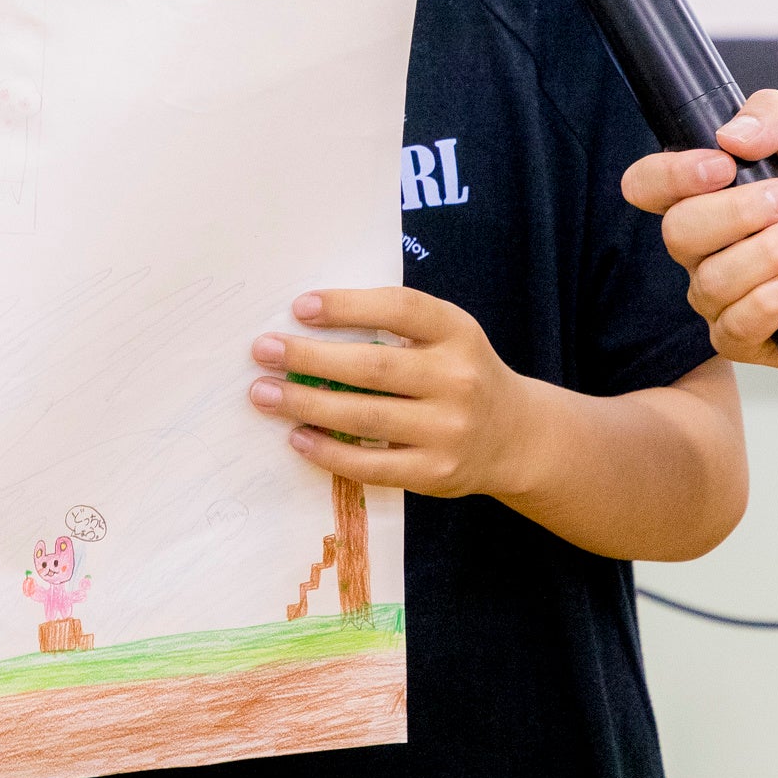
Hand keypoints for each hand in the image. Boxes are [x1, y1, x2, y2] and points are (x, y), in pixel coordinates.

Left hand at [248, 288, 540, 499]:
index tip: (300, 307)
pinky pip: (370, 463)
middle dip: (309, 357)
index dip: (348, 306)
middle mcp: (457, 379)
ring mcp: (448, 429)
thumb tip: (309, 322)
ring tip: (264, 393)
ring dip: (306, 403)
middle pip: (373, 367)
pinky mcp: (434, 472)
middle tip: (263, 350)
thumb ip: (395, 326)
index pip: (400, 309)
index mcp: (457, 332)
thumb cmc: (461, 373)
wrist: (514, 435)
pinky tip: (297, 436)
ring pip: (365, 416)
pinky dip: (328, 450)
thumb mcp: (447, 336)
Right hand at [619, 89, 777, 373]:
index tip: (722, 165)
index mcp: (709, 193)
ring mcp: (721, 294)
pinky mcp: (744, 338)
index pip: (647, 184)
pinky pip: (733, 324)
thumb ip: (774, 117)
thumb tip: (728, 133)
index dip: (672, 175)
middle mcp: (705, 245)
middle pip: (678, 232)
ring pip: (710, 280)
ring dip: (770, 252)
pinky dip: (773, 299)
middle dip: (740, 212)